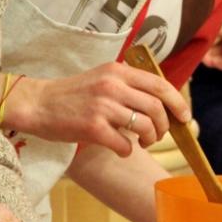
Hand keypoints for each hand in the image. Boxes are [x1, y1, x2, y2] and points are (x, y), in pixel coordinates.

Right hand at [5, 62, 190, 156]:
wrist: (38, 104)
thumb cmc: (72, 95)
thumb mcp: (102, 78)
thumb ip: (128, 85)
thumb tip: (160, 102)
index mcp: (118, 71)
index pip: (160, 84)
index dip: (177, 102)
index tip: (184, 117)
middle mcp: (113, 85)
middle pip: (156, 107)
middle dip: (164, 126)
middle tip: (158, 135)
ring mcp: (103, 106)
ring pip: (144, 125)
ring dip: (149, 138)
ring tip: (141, 142)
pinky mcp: (92, 127)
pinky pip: (124, 143)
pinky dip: (127, 150)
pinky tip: (120, 149)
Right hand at [202, 19, 221, 79]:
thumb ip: (218, 29)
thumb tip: (203, 28)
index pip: (220, 32)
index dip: (210, 36)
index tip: (198, 38)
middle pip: (219, 45)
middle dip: (209, 48)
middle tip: (199, 50)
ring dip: (212, 56)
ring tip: (205, 58)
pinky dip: (219, 63)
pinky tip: (211, 62)